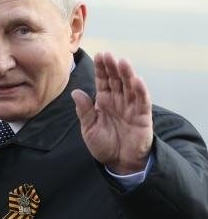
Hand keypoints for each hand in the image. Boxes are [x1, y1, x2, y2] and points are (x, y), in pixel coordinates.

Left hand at [71, 52, 152, 173]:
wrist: (119, 164)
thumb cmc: (104, 146)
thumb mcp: (89, 129)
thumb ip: (84, 111)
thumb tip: (75, 92)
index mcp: (104, 101)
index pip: (103, 81)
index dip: (101, 69)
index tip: (99, 55)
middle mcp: (118, 101)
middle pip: (116, 80)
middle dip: (112, 67)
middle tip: (109, 54)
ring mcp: (131, 107)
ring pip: (129, 87)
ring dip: (127, 74)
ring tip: (122, 62)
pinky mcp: (142, 116)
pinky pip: (142, 101)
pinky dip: (141, 91)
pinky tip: (137, 80)